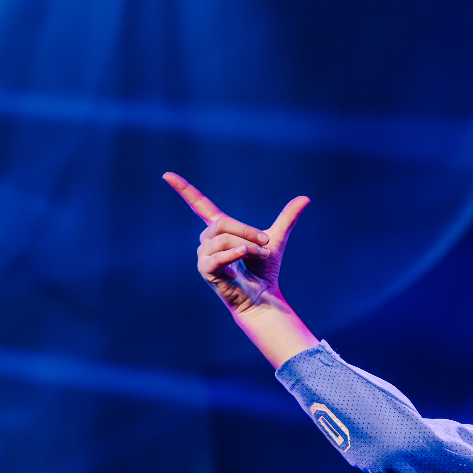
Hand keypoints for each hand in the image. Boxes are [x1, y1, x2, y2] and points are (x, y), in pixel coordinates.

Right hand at [164, 172, 309, 316]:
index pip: (199, 205)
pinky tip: (244, 255)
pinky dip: (233, 254)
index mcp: (220, 230)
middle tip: (266, 242)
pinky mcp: (206, 271)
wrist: (263, 297)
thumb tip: (305, 198)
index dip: (185, 190)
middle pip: (221, 223)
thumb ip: (287, 218)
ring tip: (261, 255)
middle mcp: (208, 240)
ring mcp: (204, 256)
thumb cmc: (264, 271)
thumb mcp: (276, 239)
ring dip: (247, 245)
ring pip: (222, 239)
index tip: (167, 175)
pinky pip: (217, 256)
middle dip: (246, 231)